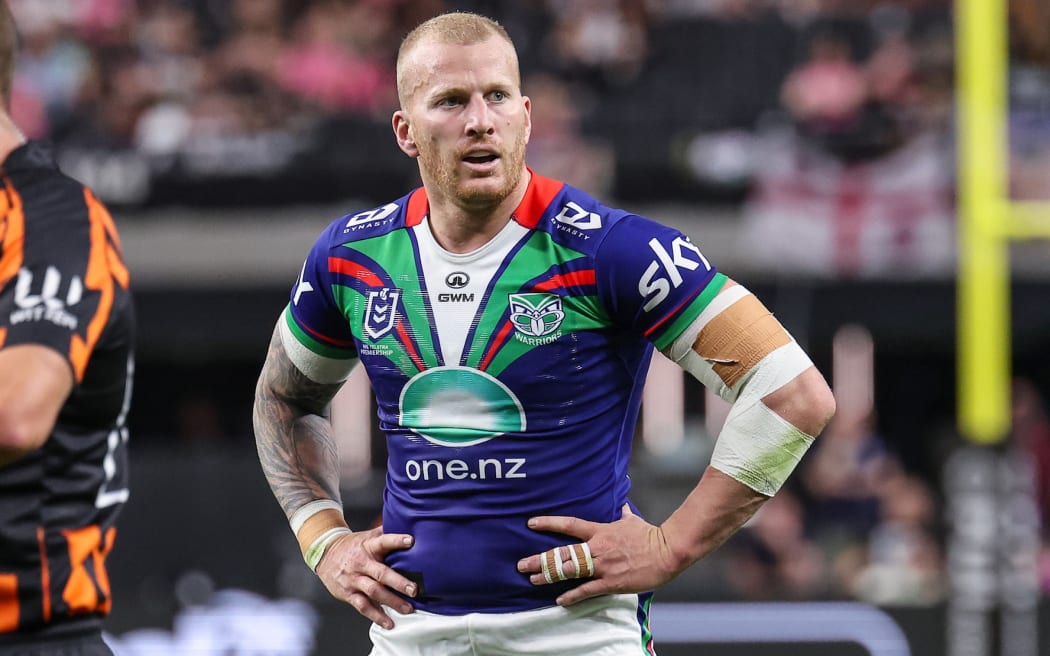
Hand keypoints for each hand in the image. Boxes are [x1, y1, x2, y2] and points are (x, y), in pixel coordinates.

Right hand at [315, 526, 416, 629]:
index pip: (383, 541)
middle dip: (398, 582)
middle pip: (381, 573)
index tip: (411, 541)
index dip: (396, 540)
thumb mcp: (367, 536)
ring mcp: (354, 579)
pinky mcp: (349, 593)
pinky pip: (363, 606)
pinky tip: (389, 623)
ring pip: (373, 592)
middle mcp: (361, 563)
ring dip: (391, 602)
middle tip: (414, 590)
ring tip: (408, 609)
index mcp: (368, 546)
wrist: (324, 554)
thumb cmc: (353, 546)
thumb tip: (405, 522)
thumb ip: (385, 532)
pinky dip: (376, 616)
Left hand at [516, 504, 681, 605]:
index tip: (531, 523)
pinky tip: (560, 600)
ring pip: (571, 571)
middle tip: (522, 564)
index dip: (549, 523)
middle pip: (563, 553)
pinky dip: (573, 596)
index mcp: (600, 531)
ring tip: (533, 580)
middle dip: (541, 559)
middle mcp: (597, 548)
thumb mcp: (632, 521)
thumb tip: (622, 505)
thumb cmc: (649, 535)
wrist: (667, 551)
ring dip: (550, 576)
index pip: (570, 524)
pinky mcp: (611, 582)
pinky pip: (588, 590)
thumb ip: (622, 514)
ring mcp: (603, 566)